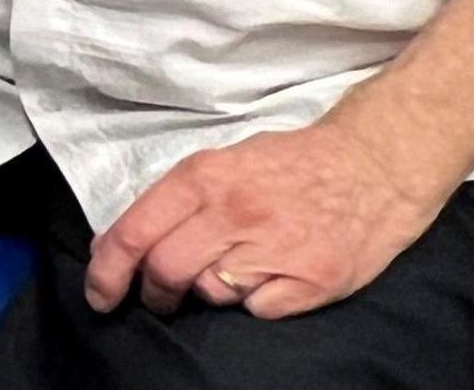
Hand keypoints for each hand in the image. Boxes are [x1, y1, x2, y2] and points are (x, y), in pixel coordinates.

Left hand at [84, 120, 452, 320]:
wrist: (374, 164)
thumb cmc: (294, 164)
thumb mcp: (225, 163)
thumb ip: (176, 200)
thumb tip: (121, 240)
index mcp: (205, 178)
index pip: (135, 232)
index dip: (107, 271)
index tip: (99, 294)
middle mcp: (234, 213)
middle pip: (165, 272)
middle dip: (154, 294)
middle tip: (161, 298)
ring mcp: (273, 250)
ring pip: (209, 294)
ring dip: (209, 291)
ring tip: (234, 269)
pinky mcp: (310, 282)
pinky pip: (258, 310)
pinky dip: (257, 301)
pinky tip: (274, 275)